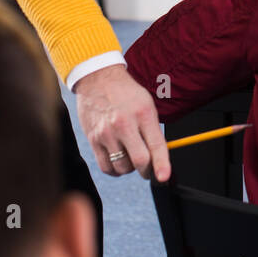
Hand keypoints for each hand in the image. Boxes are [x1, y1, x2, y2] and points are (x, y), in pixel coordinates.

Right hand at [74, 64, 170, 181]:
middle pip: (139, 161)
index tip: (164, 177)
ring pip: (122, 167)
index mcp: (143, 114)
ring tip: (130, 156)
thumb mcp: (147, 105)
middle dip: (147, 171)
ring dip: (130, 168)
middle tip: (149, 170)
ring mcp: (107, 133)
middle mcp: (124, 124)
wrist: (98, 79)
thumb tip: (160, 157)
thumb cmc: (127, 93)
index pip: (156, 145)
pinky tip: (118, 160)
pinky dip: (115, 170)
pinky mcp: (93, 139)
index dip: (162, 164)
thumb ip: (153, 130)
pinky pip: (106, 166)